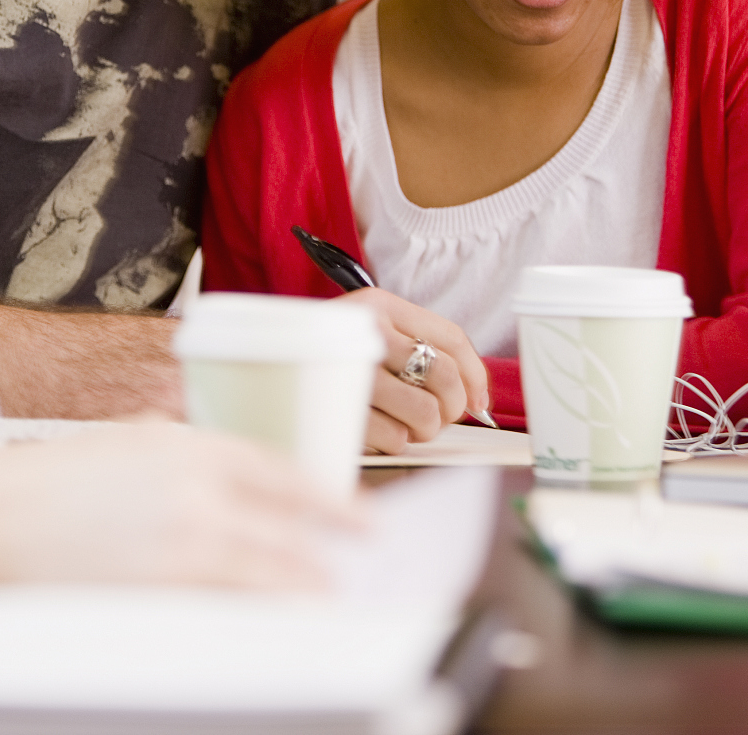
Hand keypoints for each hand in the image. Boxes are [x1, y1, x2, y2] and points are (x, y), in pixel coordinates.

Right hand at [0, 422, 355, 588]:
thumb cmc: (47, 480)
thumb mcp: (121, 441)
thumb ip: (169, 442)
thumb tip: (200, 448)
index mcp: (187, 442)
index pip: (281, 471)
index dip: (330, 498)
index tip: (363, 517)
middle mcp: (195, 481)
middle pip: (286, 520)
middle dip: (328, 543)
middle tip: (358, 561)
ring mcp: (182, 530)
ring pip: (268, 563)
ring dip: (303, 580)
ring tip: (326, 594)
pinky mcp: (163, 576)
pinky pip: (232, 598)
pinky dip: (262, 607)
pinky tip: (277, 618)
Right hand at [334, 289, 487, 453]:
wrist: (269, 363)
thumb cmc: (337, 357)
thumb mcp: (375, 334)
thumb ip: (426, 351)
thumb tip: (478, 401)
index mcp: (378, 306)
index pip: (450, 338)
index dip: (475, 375)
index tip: (479, 403)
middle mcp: (365, 332)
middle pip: (443, 376)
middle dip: (450, 407)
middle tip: (436, 416)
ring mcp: (351, 372)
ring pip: (425, 414)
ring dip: (422, 429)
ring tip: (403, 423)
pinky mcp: (340, 411)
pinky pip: (396, 439)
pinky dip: (393, 442)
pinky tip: (375, 427)